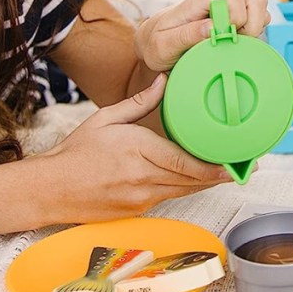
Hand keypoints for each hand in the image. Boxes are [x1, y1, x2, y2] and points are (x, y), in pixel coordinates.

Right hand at [37, 74, 233, 222]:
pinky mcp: (137, 210)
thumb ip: (140, 103)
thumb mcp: (106, 118)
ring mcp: (140, 198)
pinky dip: (184, 189)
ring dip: (205, 184)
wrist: (49, 189)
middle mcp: (143, 179)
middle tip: (243, 167)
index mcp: (138, 152)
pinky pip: (168, 198)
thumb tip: (164, 81)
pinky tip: (195, 180)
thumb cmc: (76, 152)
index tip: (233, 164)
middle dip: (218, 175)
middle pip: (190, 180)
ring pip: (183, 192)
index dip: (213, 167)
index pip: (184, 163)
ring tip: (227, 173)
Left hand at [134, 0, 270, 71]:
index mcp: (198, 1)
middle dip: (252, 23)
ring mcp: (227, 6)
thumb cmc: (155, 44)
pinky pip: (258, 15)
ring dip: (255, 25)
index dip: (236, 16)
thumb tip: (212, 28)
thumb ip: (186, 35)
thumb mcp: (163, 44)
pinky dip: (255, 28)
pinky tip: (239, 40)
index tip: (223, 36)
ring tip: (238, 40)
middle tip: (235, 40)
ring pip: (259, 3)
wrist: (151, 44)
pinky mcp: (233, 15)